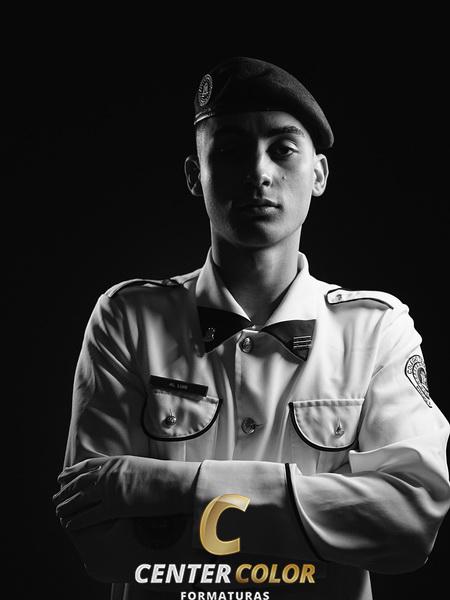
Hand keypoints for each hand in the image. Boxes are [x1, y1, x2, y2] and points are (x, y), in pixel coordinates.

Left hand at [53, 455, 198, 530]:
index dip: (73, 472)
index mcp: (117, 461)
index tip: (63, 476)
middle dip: (66, 490)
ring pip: (81, 498)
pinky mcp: (116, 506)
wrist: (176, 483)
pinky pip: (91, 515)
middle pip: (81, 482)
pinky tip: (70, 525)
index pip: (89, 466)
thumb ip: (127, 469)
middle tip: (56, 497)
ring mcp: (112, 489)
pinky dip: (78, 521)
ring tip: (59, 511)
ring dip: (67, 505)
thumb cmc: (166, 476)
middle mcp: (110, 473)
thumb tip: (122, 477)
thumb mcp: (142, 465)